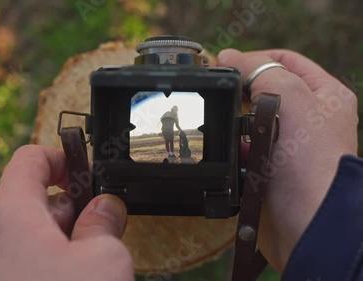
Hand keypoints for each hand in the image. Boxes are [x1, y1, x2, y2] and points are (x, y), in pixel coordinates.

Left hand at [0, 145, 133, 280]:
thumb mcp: (104, 259)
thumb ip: (104, 223)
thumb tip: (106, 207)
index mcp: (8, 215)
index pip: (29, 158)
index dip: (62, 157)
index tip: (84, 170)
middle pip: (29, 198)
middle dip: (67, 206)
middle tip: (97, 224)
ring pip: (23, 232)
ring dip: (55, 236)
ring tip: (84, 259)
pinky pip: (13, 258)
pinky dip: (40, 258)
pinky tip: (65, 275)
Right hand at [218, 49, 357, 271]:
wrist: (305, 225)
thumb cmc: (310, 165)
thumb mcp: (293, 101)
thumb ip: (264, 71)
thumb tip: (232, 56)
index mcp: (323, 94)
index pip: (283, 61)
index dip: (253, 59)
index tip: (223, 63)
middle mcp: (307, 117)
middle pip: (264, 89)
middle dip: (241, 91)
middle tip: (222, 95)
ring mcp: (286, 143)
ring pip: (248, 118)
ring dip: (235, 121)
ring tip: (230, 127)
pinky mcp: (267, 166)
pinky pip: (242, 146)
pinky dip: (234, 146)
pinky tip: (234, 153)